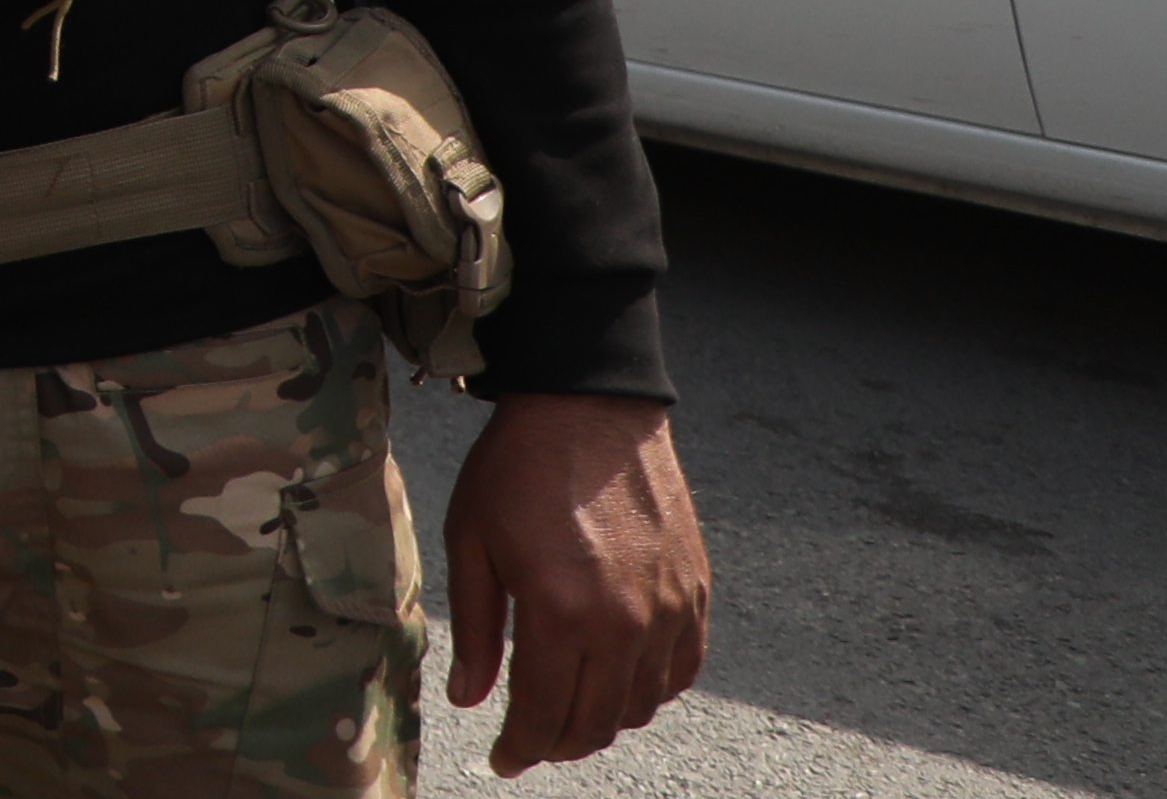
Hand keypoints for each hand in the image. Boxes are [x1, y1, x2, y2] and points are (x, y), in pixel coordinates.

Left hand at [442, 394, 706, 771]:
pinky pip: (681, 671)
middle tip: (531, 740)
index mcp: (559, 614)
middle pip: (596, 723)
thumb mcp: (471, 542)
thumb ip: (476, 630)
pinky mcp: (695, 593)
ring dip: (604, 720)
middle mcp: (623, 625)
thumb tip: (470, 699)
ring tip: (570, 708)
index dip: (519, 748)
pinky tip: (620, 679)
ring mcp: (668, 611)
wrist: (587, 407)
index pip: (542, 714)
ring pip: (641, 705)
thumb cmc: (517, 469)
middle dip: (558, 743)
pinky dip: (650, 690)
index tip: (502, 759)